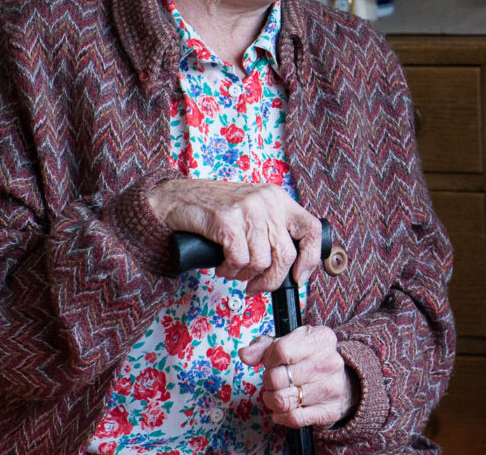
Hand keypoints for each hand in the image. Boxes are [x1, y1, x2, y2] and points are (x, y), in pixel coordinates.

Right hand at [147, 178, 321, 293]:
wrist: (174, 198)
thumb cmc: (213, 210)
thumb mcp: (252, 212)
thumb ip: (272, 231)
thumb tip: (291, 267)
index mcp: (278, 198)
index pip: (311, 229)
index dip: (311, 258)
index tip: (299, 277)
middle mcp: (268, 200)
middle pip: (286, 254)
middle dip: (271, 280)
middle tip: (255, 286)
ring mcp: (247, 208)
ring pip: (261, 262)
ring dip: (245, 275)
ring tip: (232, 269)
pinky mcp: (227, 219)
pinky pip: (239, 260)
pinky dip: (230, 271)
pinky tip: (222, 266)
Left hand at [240, 327, 355, 428]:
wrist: (344, 382)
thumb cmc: (310, 360)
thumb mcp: (291, 343)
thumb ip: (264, 346)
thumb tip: (245, 355)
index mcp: (321, 339)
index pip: (281, 350)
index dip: (268, 359)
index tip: (271, 362)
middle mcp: (329, 362)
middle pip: (278, 377)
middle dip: (268, 381)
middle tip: (275, 380)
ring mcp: (331, 388)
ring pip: (282, 400)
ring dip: (272, 400)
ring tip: (278, 393)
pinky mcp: (329, 411)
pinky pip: (293, 418)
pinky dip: (281, 416)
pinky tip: (284, 409)